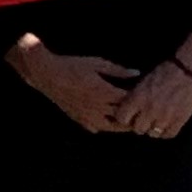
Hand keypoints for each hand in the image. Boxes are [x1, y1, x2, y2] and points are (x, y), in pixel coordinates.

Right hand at [11, 41, 137, 132]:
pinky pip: (95, 128)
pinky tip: (104, 119)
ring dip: (121, 125)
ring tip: (127, 120)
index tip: (144, 96)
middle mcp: (98, 106)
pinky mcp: (78, 118)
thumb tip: (136, 73)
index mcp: (104, 92)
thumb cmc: (72, 65)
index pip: (129, 100)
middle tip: (141, 111)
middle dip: (133, 114)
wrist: (47, 74)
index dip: (139, 99)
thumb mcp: (97, 63)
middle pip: (123, 117)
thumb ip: (118, 70)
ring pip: (111, 127)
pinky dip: (103, 125)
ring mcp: (87, 115)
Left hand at [118, 58, 191, 140]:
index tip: (128, 117)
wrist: (188, 70)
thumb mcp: (142, 81)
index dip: (124, 119)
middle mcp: (149, 110)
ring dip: (153, 129)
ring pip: (153, 134)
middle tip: (144, 119)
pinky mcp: (179, 120)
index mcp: (137, 98)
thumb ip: (134, 97)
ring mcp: (165, 117)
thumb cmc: (164, 71)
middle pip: (138, 129)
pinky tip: (167, 125)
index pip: (122, 119)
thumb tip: (128, 109)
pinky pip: (168, 134)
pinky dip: (166, 132)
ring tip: (156, 122)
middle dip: (139, 125)